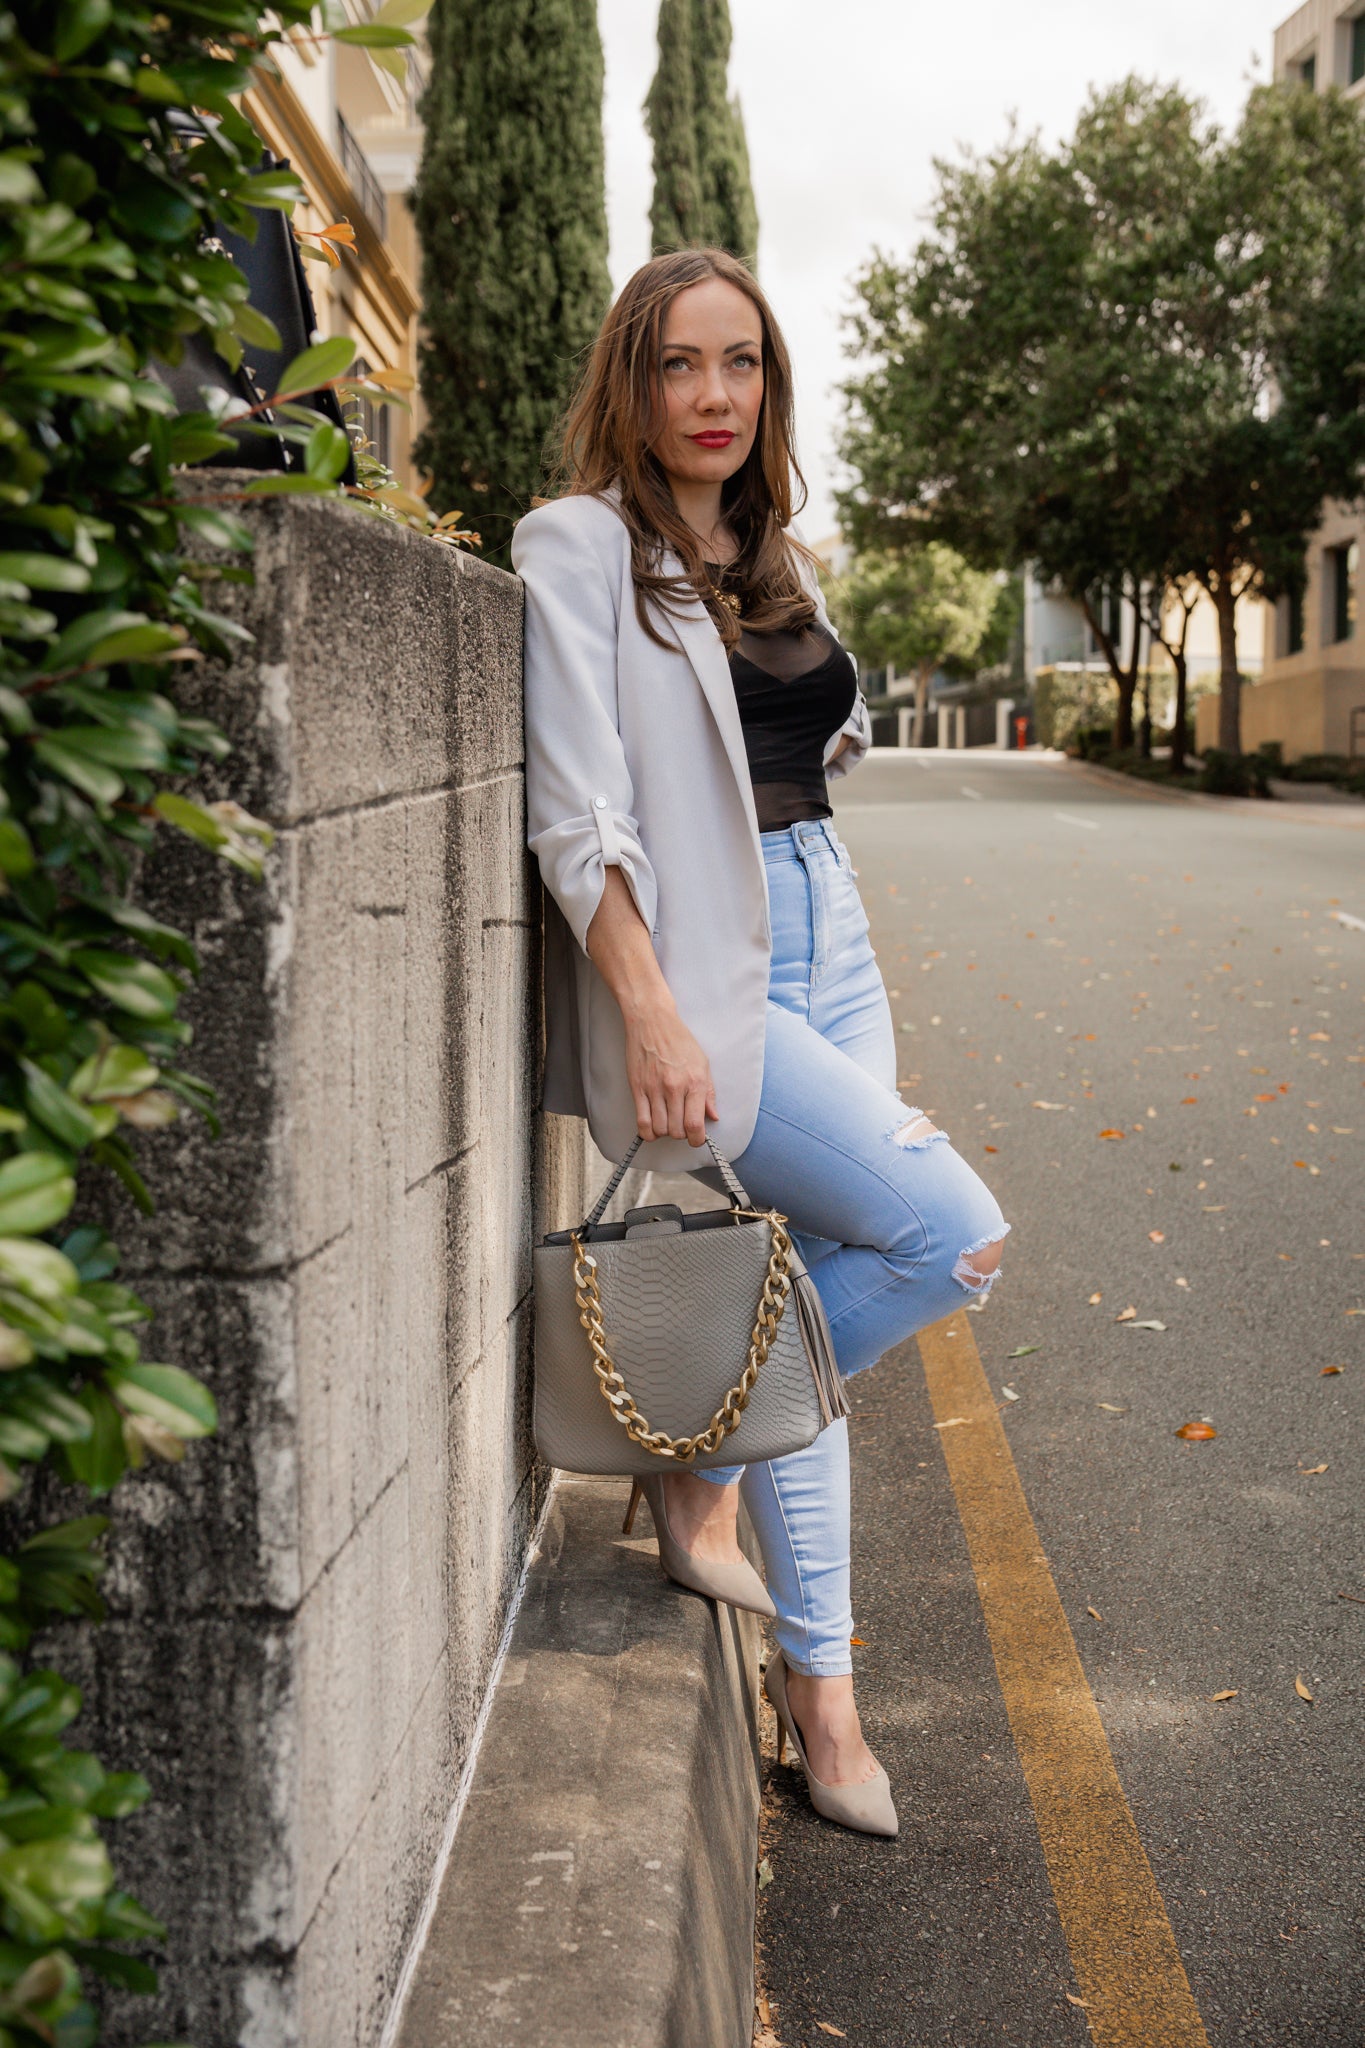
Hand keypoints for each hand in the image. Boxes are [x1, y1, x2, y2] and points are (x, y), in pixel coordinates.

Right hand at [624, 1001, 716, 1145]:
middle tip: (681, 1127)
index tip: (696, 1139)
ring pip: (659, 1129)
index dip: (697, 1139)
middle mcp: (675, 1088)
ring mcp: (654, 1089)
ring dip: (664, 1132)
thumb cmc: (678, 1040)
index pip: (695, 1125)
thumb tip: (713, 1116)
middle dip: (681, 1135)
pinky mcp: (637, 1088)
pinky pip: (641, 1121)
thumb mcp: (703, 1063)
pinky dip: (647, 1132)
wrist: (652, 1022)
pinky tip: (652, 1128)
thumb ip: (709, 1092)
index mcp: (695, 1082)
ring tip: (667, 1123)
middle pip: (677, 1130)